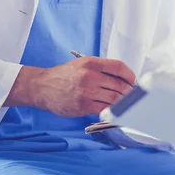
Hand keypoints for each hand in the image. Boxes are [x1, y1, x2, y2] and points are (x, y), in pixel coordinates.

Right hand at [14, 57, 135, 116]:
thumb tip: (125, 79)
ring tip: (124, 103)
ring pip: (114, 98)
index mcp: (92, 63)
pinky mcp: (82, 106)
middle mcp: (89, 76)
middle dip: (129, 91)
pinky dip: (112, 110)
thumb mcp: (83, 64)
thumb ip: (103, 69)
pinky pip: (104, 109)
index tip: (133, 81)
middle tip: (132, 95)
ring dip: (122, 102)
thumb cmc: (65, 75)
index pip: (119, 67)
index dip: (130, 75)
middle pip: (120, 85)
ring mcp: (86, 91)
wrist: (42, 86)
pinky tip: (113, 110)